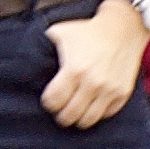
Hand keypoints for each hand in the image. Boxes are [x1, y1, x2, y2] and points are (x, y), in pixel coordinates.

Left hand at [39, 5, 148, 126]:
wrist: (123, 28)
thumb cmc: (88, 30)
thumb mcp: (61, 32)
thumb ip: (43, 45)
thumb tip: (26, 55)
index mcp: (74, 69)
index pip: (54, 101)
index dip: (48, 103)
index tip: (49, 100)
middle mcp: (92, 83)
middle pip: (70, 115)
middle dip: (61, 114)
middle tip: (60, 109)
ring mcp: (109, 90)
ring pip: (88, 120)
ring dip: (78, 117)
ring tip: (75, 111)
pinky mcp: (123, 93)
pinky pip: (106, 114)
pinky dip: (97, 113)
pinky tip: (91, 105)